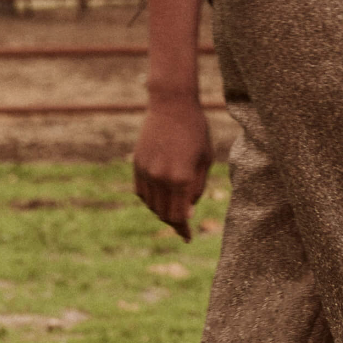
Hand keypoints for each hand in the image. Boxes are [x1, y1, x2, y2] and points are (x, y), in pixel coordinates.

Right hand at [133, 93, 212, 241]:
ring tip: (174, 210)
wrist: (171, 105)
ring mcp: (146, 171)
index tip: (187, 237)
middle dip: (174, 223)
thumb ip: (197, 189)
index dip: (183, 229)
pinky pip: (141, 192)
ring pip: (151, 205)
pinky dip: (150, 200)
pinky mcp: (137, 165)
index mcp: (182, 179)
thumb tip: (187, 211)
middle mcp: (161, 178)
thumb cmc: (196, 132)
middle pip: (164, 214)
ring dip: (162, 212)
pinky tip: (161, 197)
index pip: (179, 217)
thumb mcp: (206, 161)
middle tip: (183, 227)